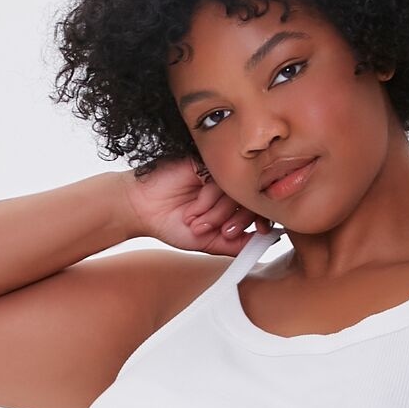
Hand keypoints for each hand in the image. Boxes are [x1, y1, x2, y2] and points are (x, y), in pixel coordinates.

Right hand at [118, 157, 274, 253]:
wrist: (142, 211)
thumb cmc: (170, 224)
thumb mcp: (207, 242)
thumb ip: (236, 245)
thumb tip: (266, 243)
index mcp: (230, 204)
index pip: (257, 207)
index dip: (262, 220)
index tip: (262, 232)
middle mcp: (224, 188)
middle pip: (248, 200)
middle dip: (233, 221)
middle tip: (215, 232)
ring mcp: (214, 174)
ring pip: (234, 191)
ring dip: (216, 213)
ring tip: (196, 222)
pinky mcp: (202, 162)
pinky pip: (218, 179)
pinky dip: (208, 198)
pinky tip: (193, 208)